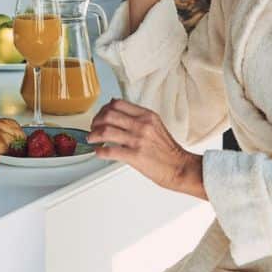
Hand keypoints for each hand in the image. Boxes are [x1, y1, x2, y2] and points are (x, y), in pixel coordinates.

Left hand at [87, 98, 205, 199]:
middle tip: (93, 128)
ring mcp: (138, 140)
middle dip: (96, 121)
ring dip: (94, 135)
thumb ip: (138, 119)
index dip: (103, 109)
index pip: (118, 103)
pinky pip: (110, 150)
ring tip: (91, 139)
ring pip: (106, 130)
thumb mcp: (155, 125)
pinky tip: (98, 152)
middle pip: (109, 114)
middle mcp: (142, 125)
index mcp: (146, 115)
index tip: (100, 115)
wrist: (180, 167)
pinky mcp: (135, 156)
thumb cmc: (168, 150)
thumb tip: (117, 114)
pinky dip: (100, 151)